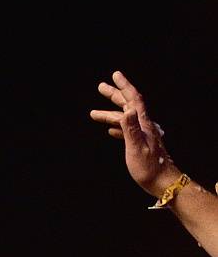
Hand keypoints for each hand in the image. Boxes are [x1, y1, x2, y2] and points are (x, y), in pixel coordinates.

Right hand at [89, 71, 181, 196]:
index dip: (124, 86)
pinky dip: (117, 128)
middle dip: (115, 94)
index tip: (115, 75)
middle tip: (101, 86)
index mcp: (143, 124)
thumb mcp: (137, 148)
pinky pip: (127, 131)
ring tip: (93, 113)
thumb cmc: (149, 168)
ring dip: (110, 114)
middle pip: (128, 105)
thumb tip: (126, 110)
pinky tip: (110, 131)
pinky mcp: (140, 145)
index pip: (133, 100)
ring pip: (124, 119)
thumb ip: (131, 129)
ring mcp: (142, 135)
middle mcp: (144, 126)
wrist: (163, 181)